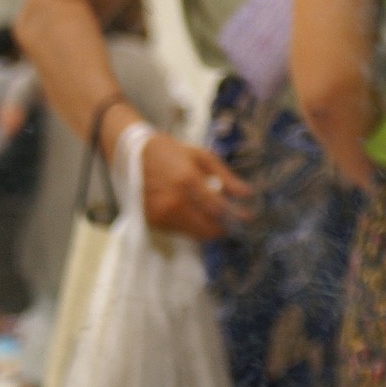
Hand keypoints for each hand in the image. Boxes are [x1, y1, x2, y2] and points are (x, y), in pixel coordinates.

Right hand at [137, 131, 252, 241]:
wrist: (137, 154)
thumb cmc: (174, 153)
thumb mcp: (203, 157)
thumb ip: (226, 177)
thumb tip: (247, 194)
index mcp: (187, 180)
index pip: (217, 208)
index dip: (235, 215)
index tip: (248, 217)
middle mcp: (173, 200)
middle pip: (206, 228)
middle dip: (223, 228)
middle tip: (232, 222)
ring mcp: (161, 213)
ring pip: (193, 233)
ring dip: (208, 229)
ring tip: (215, 218)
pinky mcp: (153, 220)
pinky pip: (180, 231)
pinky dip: (191, 227)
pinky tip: (195, 215)